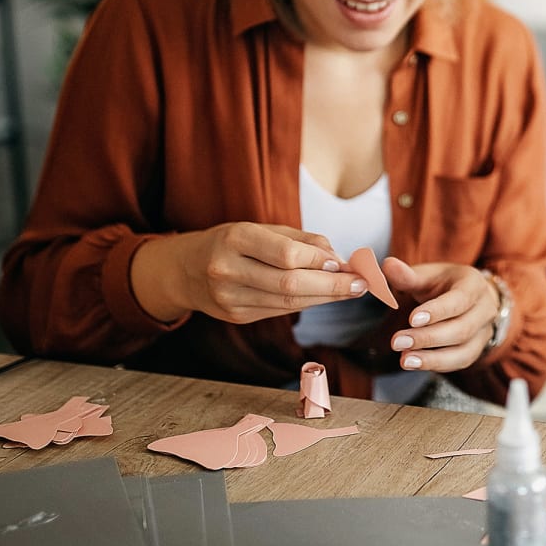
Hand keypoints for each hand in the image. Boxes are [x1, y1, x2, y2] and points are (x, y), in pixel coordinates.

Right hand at [134, 222, 360, 323]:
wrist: (183, 270)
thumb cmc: (230, 242)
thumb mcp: (260, 228)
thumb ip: (300, 240)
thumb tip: (339, 257)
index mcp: (234, 238)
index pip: (286, 254)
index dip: (321, 261)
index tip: (347, 263)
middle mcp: (227, 269)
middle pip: (290, 284)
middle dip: (332, 286)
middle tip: (361, 284)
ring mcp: (229, 298)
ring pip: (288, 303)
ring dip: (325, 298)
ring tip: (350, 290)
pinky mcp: (235, 317)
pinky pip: (279, 311)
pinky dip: (307, 304)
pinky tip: (324, 296)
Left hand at [381, 259, 498, 372]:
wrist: (465, 298)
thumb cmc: (443, 284)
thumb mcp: (427, 275)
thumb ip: (407, 274)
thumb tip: (388, 265)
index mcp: (474, 284)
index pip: (459, 300)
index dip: (437, 311)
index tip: (412, 319)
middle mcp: (485, 309)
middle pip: (462, 329)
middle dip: (428, 338)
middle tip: (397, 342)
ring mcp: (484, 332)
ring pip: (463, 351)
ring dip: (433, 358)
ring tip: (405, 360)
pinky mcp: (476, 350)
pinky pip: (460, 362)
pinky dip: (437, 365)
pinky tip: (415, 363)